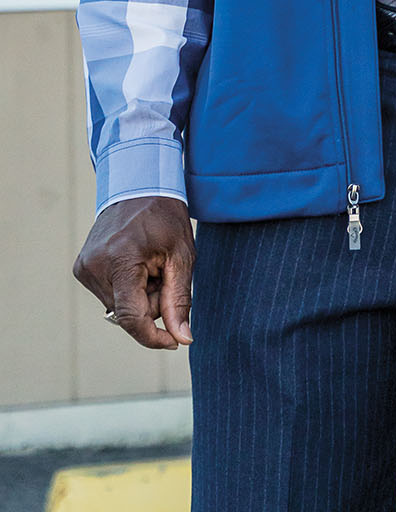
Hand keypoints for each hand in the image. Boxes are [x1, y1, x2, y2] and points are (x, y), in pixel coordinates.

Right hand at [73, 196, 194, 349]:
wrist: (139, 184)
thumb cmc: (165, 216)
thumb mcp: (182, 254)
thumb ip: (180, 299)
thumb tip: (182, 339)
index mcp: (120, 260)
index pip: (131, 317)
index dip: (153, 336)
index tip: (173, 342)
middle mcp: (95, 266)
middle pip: (127, 314)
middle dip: (151, 305)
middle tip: (163, 273)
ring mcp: (84, 267)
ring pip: (118, 307)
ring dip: (138, 296)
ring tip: (148, 264)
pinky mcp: (81, 268)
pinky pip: (109, 294)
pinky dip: (126, 288)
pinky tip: (135, 264)